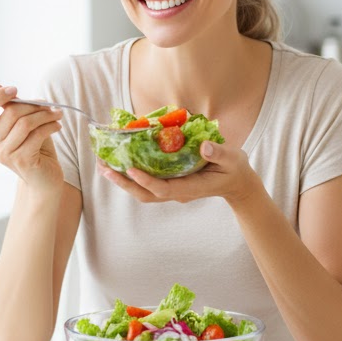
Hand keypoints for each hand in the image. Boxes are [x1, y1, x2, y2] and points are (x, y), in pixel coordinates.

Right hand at [0, 83, 63, 190]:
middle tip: (51, 107)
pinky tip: (57, 126)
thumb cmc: (35, 148)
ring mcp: (5, 154)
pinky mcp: (21, 160)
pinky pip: (37, 134)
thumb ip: (12, 108)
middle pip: (11, 112)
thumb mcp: (23, 124)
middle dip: (35, 105)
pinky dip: (51, 126)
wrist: (45, 178)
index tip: (14, 90)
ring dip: (46, 115)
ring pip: (26, 122)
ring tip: (57, 115)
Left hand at [95, 139, 260, 206]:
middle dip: (124, 182)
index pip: (164, 188)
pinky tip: (121, 164)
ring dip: (123, 181)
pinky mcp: (171, 185)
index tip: (131, 169)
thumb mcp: (233, 159)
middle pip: (145, 194)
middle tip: (104, 167)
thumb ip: (219, 153)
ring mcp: (173, 191)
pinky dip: (131, 176)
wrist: (237, 183)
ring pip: (143, 192)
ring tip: (104, 166)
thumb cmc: (235, 170)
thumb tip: (203, 146)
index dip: (146, 180)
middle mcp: (178, 193)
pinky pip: (147, 184)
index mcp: (192, 188)